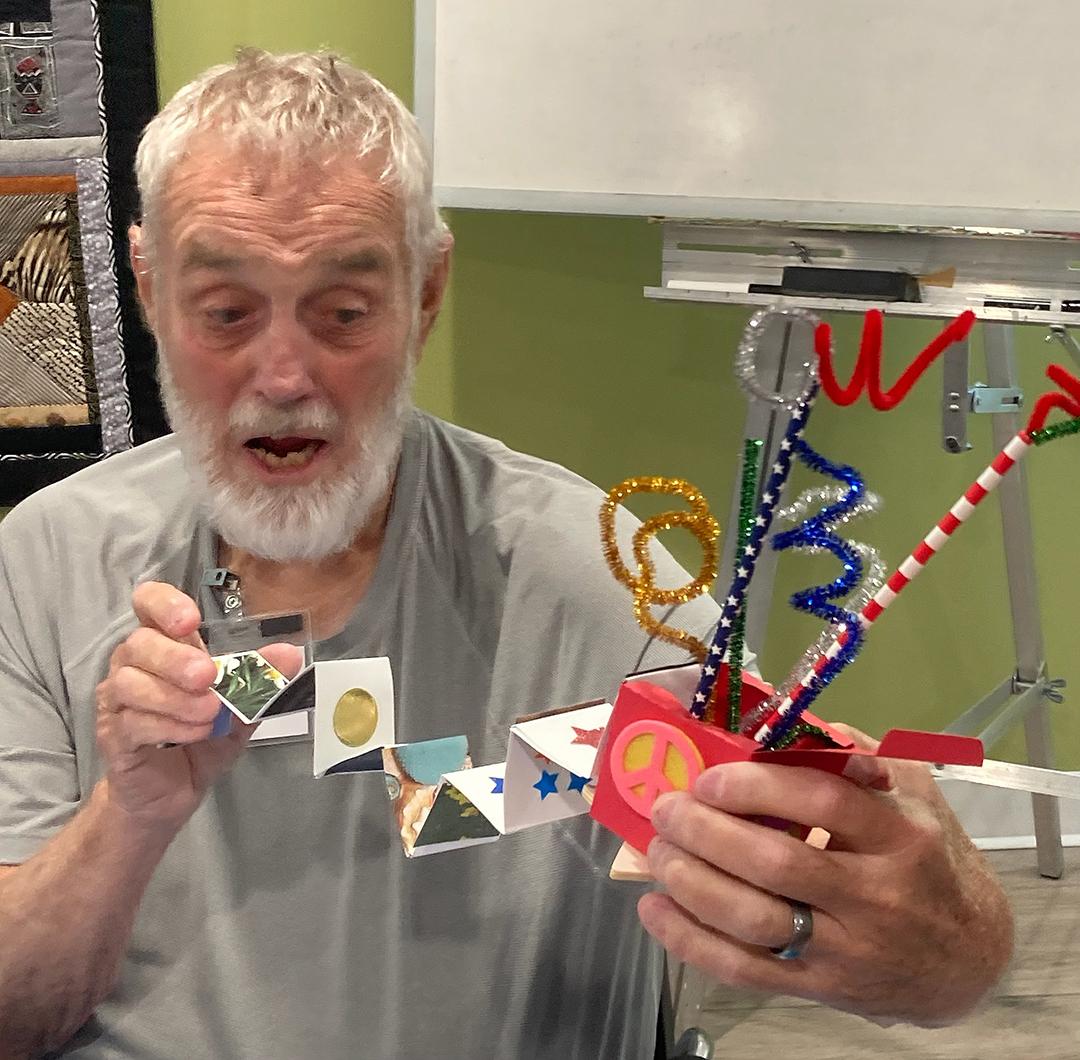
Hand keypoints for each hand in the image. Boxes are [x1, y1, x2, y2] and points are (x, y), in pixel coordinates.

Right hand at [96, 582, 302, 833]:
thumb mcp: (241, 708)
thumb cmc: (203, 739)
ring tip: (211, 714)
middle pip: (138, 643)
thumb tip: (291, 654)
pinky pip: (133, 722)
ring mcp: (118, 700)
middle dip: (175, 658)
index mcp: (165, 645)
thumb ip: (259, 680)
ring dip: (176, 698)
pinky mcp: (114, 736)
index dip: (163, 604)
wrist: (174, 793)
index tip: (190, 621)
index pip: (148, 604)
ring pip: (131, 683)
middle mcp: (134, 665)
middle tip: (208, 677)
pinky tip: (197, 732)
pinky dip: (169, 725)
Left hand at [637, 725, 1013, 1026]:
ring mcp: (847, 949)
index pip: (821, 802)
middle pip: (777, 864)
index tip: (708, 778)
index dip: (756, 786)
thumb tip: (786, 722)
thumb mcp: (913, 794)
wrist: (968, 959)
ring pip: (756, 921)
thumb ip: (855, 754)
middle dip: (708, 833)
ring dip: (692, 883)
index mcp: (898, 834)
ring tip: (658, 852)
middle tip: (667, 809)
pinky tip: (656, 909)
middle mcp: (875, 895)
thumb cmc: (929, 860)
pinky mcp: (820, 988)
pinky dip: (692, 941)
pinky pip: (746, 970)